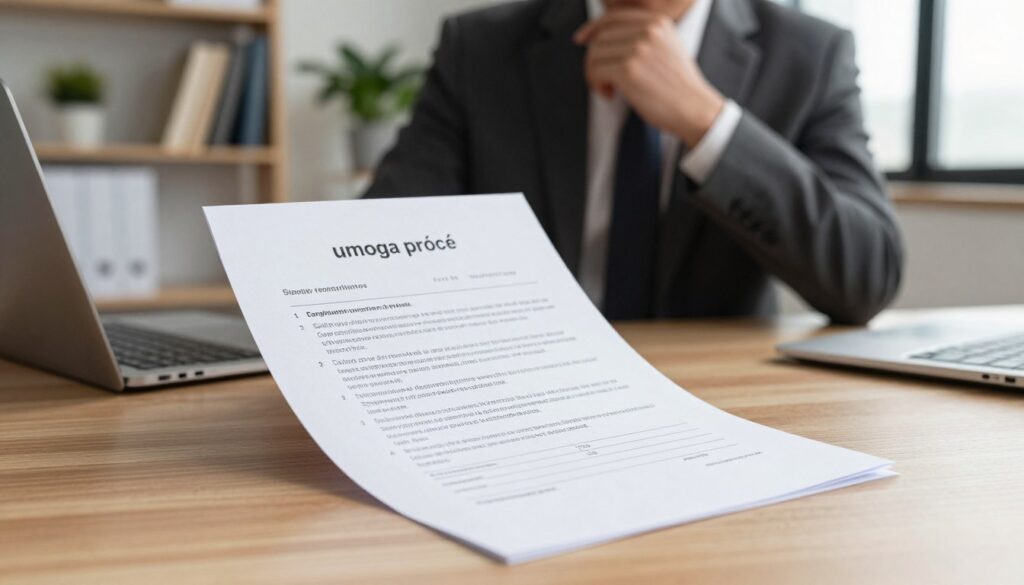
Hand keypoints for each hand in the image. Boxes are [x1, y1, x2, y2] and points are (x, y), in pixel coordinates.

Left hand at [574, 8, 724, 147]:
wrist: (695, 109)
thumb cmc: (678, 86)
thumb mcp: (666, 49)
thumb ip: (641, 38)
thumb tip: (602, 38)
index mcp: (657, 22)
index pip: (614, 17)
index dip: (593, 28)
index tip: (581, 39)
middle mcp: (648, 30)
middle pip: (601, 38)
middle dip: (595, 59)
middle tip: (603, 79)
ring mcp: (638, 49)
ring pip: (595, 55)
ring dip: (595, 74)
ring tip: (609, 88)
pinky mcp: (629, 70)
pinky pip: (596, 71)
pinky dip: (597, 85)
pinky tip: (610, 94)